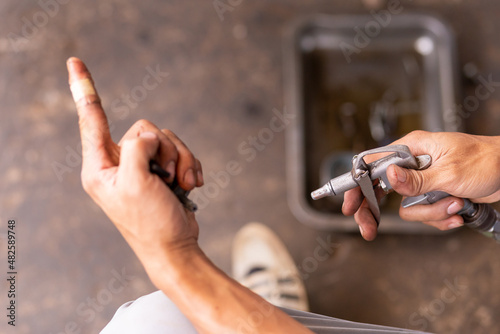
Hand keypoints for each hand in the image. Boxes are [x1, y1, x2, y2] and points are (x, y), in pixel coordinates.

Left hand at [66, 57, 203, 262]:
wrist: (175, 246)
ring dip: (181, 160)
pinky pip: (179, 151)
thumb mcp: (135, 183)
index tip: (73, 61)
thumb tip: (148, 136)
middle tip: (167, 176)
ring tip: (182, 184)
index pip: (92, 120)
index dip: (83, 89)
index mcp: (100, 167)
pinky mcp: (162, 171)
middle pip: (145, 128)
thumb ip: (136, 148)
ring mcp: (142, 167)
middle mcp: (119, 163)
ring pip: (166, 139)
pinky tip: (191, 185)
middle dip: (164, 149)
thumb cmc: (150, 222)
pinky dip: (189, 165)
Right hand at [343, 130, 499, 239]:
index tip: (349, 204)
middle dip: (377, 212)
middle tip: (368, 229)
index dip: (357, 184)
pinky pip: (424, 213)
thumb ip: (416, 179)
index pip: (373, 164)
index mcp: (412, 149)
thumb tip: (388, 176)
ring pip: (407, 207)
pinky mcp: (433, 195)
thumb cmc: (486, 160)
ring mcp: (423, 181)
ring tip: (453, 206)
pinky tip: (458, 212)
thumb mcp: (449, 172)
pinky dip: (441, 217)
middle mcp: (413, 165)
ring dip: (430, 213)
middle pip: (380, 190)